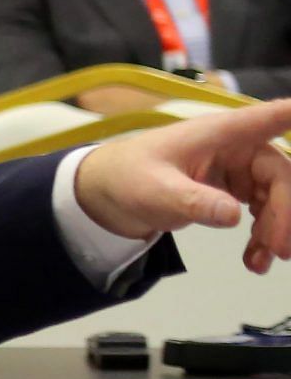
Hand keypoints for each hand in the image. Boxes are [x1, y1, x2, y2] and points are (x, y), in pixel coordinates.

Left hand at [74, 98, 290, 271]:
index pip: (266, 118)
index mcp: (219, 133)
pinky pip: (263, 211)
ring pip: (277, 196)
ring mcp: (237, 169)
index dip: (289, 116)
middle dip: (284, 212)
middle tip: (279, 249)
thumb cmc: (127, 177)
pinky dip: (263, 235)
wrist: (106, 195)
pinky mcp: (233, 190)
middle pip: (281, 174)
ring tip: (262, 261)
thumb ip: (193, 201)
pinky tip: (254, 259)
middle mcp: (235, 147)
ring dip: (276, 229)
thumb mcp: (156, 191)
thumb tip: (233, 214)